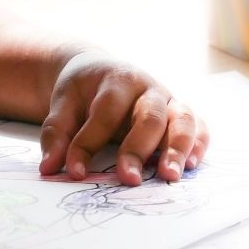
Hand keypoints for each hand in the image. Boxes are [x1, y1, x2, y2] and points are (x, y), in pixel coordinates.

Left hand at [39, 51, 208, 185]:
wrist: (98, 70)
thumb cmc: (82, 90)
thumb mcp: (62, 103)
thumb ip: (56, 134)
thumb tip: (49, 167)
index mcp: (116, 80)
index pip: (105, 113)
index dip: (89, 143)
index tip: (75, 171)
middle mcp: (148, 88)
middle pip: (150, 116)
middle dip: (139, 149)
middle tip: (128, 178)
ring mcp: (168, 100)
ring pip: (183, 119)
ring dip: (178, 148)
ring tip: (169, 176)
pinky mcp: (180, 114)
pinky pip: (199, 126)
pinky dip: (199, 144)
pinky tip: (192, 165)